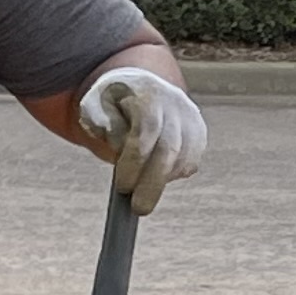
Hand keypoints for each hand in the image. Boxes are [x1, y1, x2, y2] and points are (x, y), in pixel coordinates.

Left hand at [80, 67, 207, 209]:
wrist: (144, 85)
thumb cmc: (114, 101)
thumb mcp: (96, 104)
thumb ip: (100, 122)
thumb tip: (118, 147)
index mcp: (148, 95)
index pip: (146, 132)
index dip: (134, 163)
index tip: (122, 187)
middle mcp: (175, 106)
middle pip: (169, 149)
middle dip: (153, 184)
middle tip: (138, 209)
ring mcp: (191, 121)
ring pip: (183, 160)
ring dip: (162, 181)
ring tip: (142, 192)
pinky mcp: (199, 135)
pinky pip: (189, 163)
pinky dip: (173, 176)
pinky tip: (156, 178)